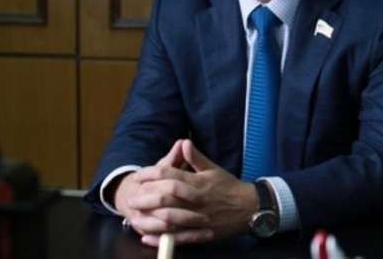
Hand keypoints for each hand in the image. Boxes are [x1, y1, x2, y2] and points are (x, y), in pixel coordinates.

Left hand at [129, 139, 257, 246]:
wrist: (250, 208)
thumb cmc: (229, 187)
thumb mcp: (214, 168)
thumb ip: (196, 157)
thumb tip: (183, 142)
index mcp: (199, 182)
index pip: (170, 176)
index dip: (151, 175)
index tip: (138, 176)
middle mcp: (197, 200)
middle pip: (167, 197)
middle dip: (146, 198)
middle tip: (132, 199)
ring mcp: (199, 219)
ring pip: (170, 220)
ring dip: (150, 220)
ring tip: (134, 219)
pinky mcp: (202, 234)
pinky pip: (179, 239)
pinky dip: (162, 240)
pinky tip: (147, 238)